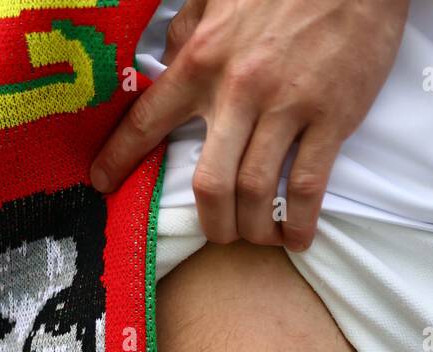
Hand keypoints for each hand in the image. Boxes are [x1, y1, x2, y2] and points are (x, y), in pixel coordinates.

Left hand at [90, 0, 409, 250]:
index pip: (149, 119)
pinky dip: (301, 223)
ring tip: (258, 236)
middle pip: (210, 183)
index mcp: (203, 59)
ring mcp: (287, 108)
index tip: (102, 183)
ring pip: (256, 192)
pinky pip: (308, 186)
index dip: (120, 157)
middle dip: (212, 223)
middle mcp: (238, 90)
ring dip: (254, 228)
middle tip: (219, 232)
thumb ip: (188, 32)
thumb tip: (166, 63)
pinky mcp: (331, 119)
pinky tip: (298, 238)